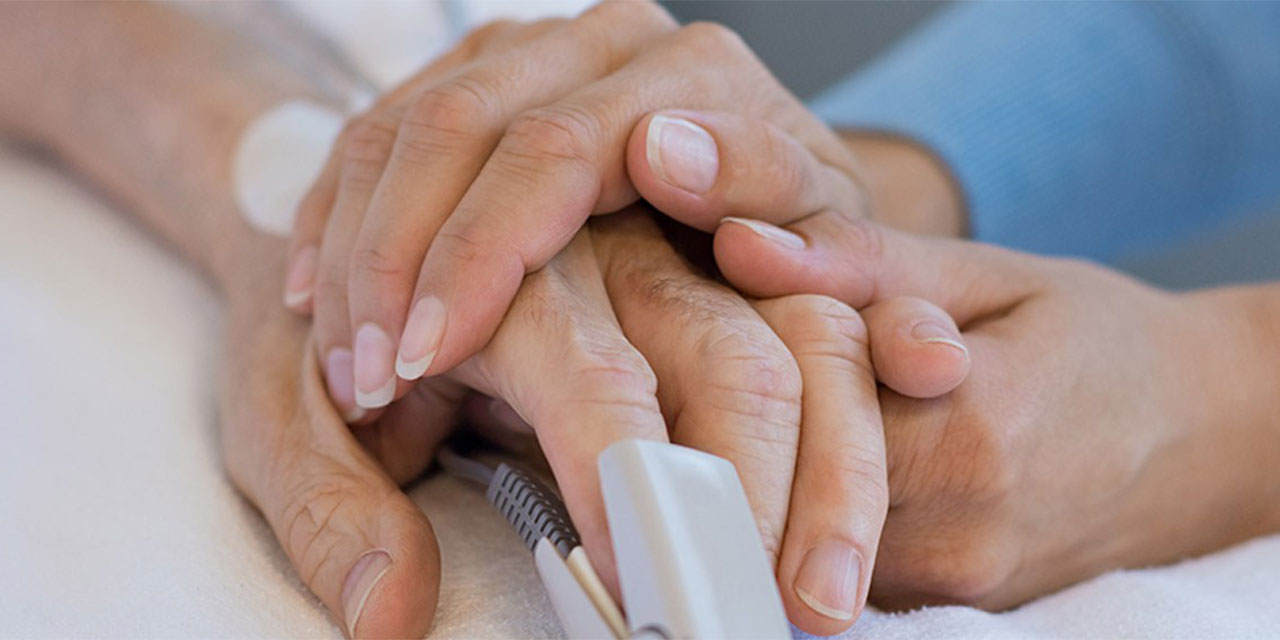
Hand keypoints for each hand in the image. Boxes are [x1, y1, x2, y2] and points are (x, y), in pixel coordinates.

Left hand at [229, 216, 966, 636]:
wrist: (363, 215)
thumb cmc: (335, 328)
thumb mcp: (287, 418)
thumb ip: (331, 510)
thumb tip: (391, 618)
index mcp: (510, 285)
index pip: (597, 389)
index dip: (633, 499)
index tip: (648, 611)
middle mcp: (620, 257)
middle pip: (735, 361)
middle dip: (764, 501)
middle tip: (757, 626)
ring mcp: (689, 262)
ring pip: (805, 337)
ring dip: (836, 469)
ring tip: (826, 599)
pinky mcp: (731, 281)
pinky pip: (828, 331)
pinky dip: (861, 415)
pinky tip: (868, 504)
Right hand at [279, 1, 866, 415]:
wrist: (779, 193)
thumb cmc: (807, 240)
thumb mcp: (844, 254)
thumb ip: (827, 249)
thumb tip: (715, 204)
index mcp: (696, 74)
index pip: (555, 149)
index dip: (480, 253)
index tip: (432, 352)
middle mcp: (607, 41)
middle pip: (456, 127)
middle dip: (397, 260)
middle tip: (366, 375)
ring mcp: (536, 49)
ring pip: (401, 127)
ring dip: (356, 249)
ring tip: (344, 361)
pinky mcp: (483, 76)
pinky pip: (380, 131)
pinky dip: (340, 216)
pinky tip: (315, 294)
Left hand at [704, 205, 1279, 608]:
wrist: (1202, 438)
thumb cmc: (1092, 339)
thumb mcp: (984, 274)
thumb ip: (856, 262)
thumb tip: (734, 241)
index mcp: (968, 434)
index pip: (787, 408)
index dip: (735, 357)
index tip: (711, 314)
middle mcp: (957, 533)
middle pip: (780, 481)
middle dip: (738, 419)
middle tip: (711, 363)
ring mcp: (953, 587)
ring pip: (796, 530)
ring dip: (765, 466)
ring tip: (759, 401)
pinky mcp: (947, 608)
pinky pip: (836, 561)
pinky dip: (804, 506)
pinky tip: (804, 453)